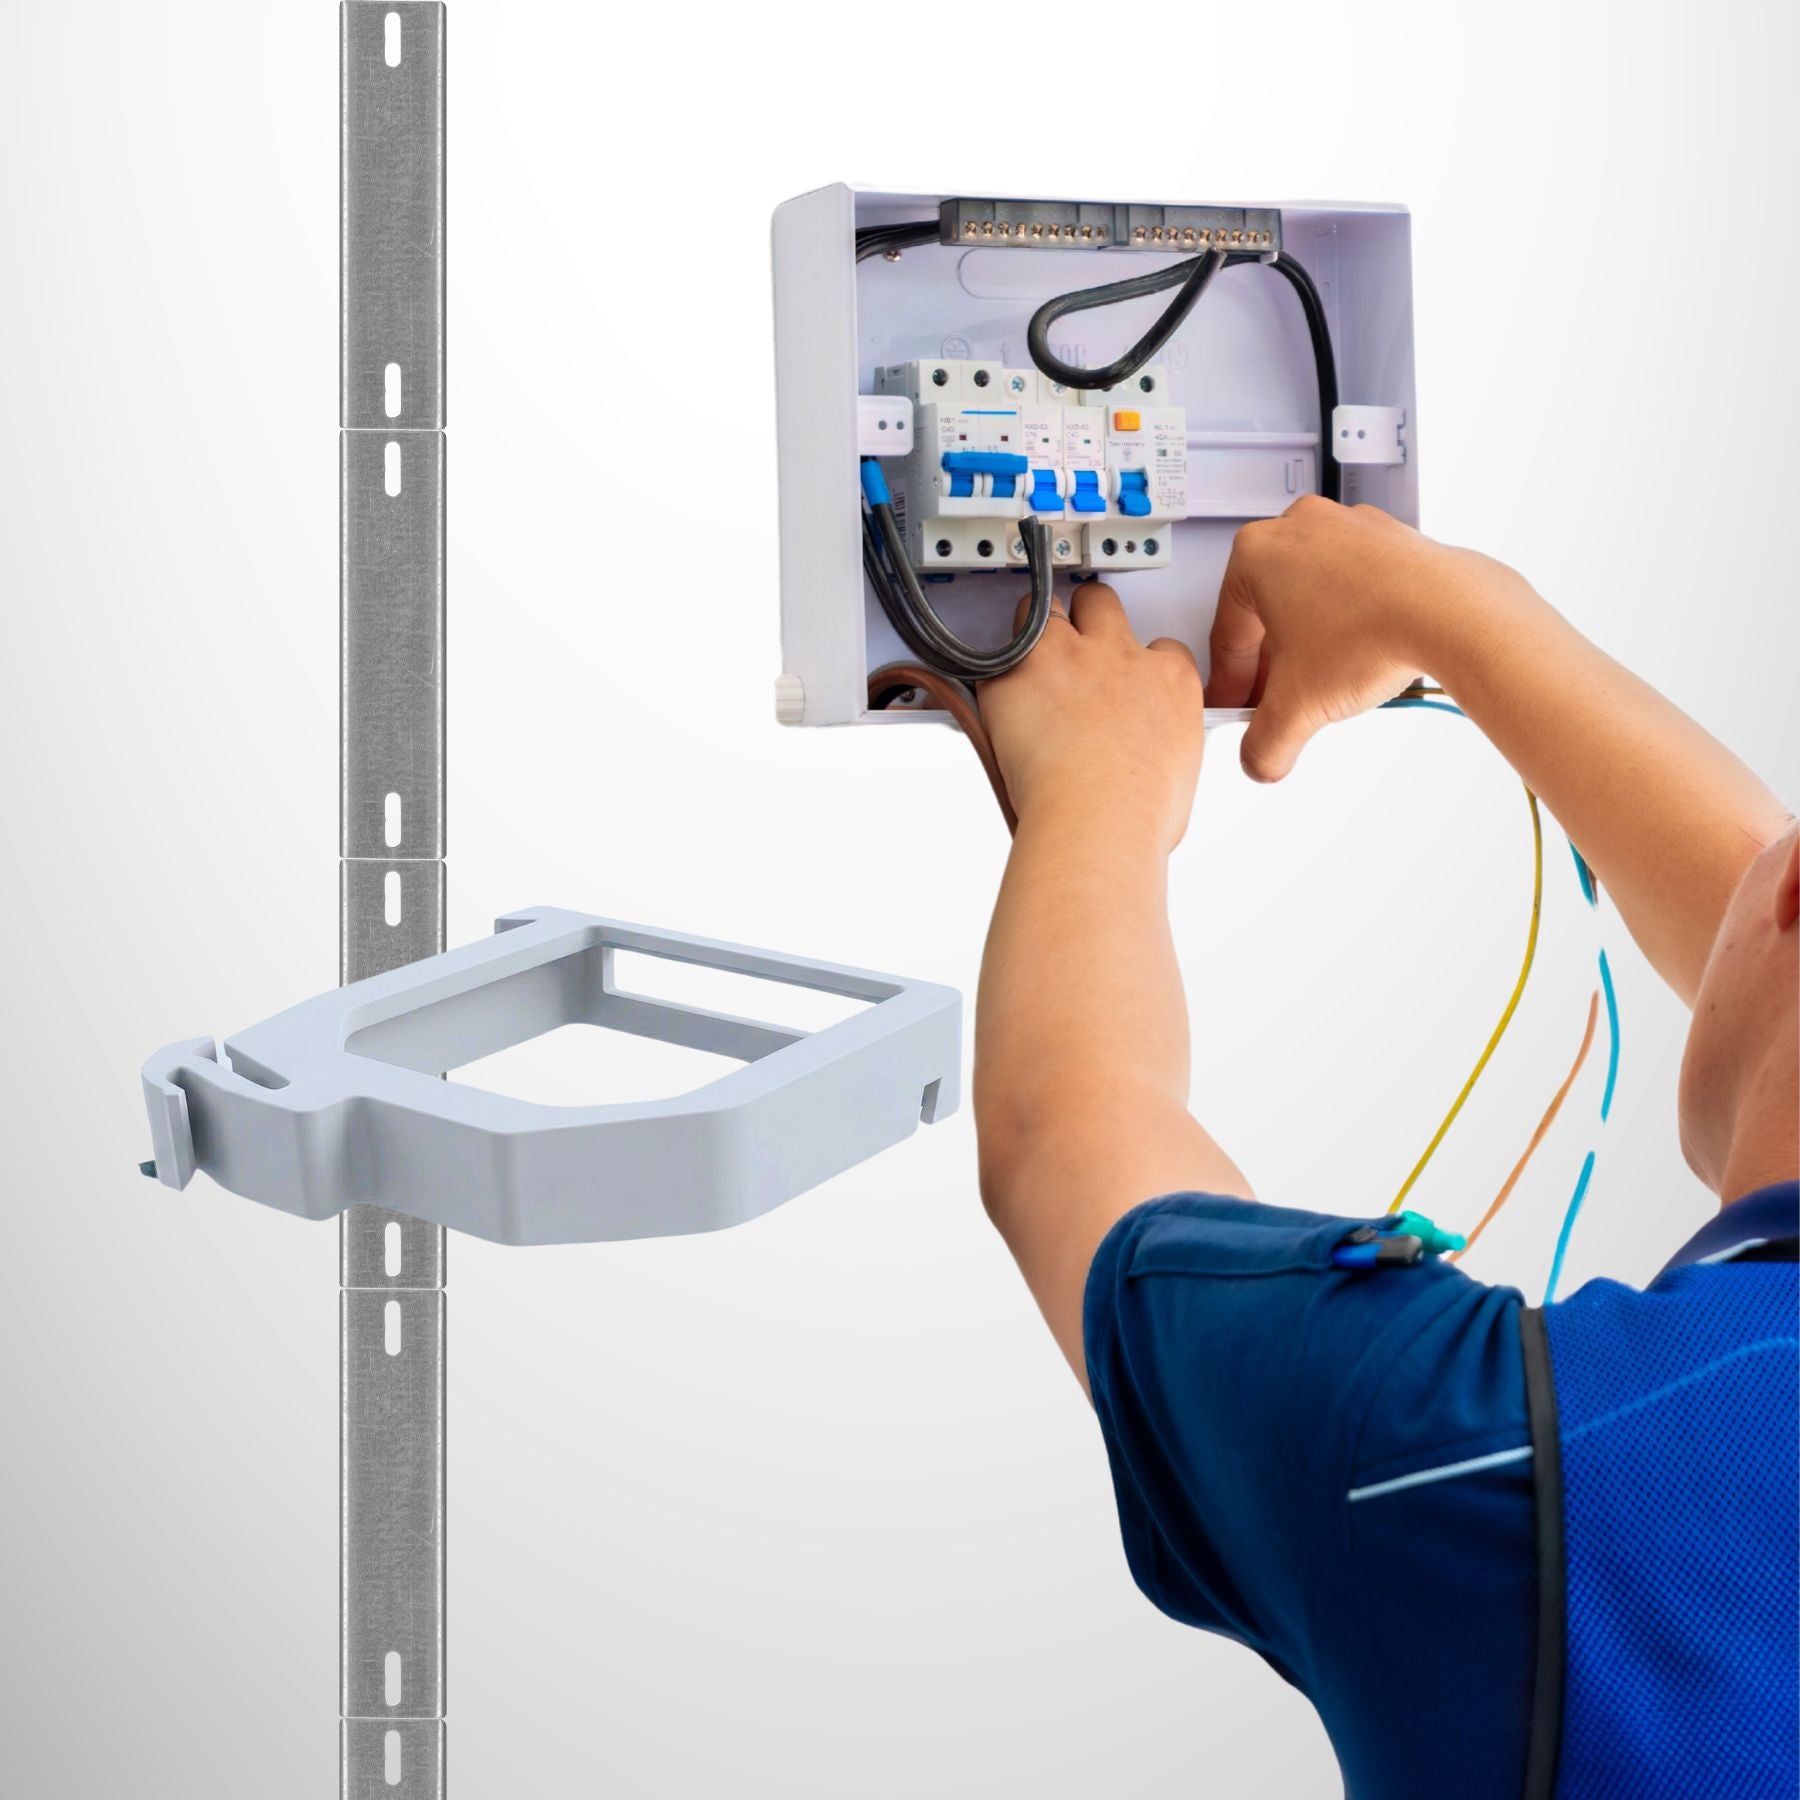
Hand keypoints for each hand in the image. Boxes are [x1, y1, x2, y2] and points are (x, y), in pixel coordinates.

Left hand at [981, 582, 1203, 851]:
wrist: (1097, 818)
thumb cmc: (1137, 812)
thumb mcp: (1176, 773)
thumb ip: (1158, 747)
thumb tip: (1146, 762)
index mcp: (1169, 679)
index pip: (1160, 647)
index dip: (1136, 662)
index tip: (1123, 683)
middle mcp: (1120, 655)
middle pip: (1102, 605)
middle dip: (1087, 618)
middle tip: (1073, 654)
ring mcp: (1068, 656)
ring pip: (1047, 607)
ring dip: (1037, 628)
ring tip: (1028, 661)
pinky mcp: (1018, 671)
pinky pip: (996, 651)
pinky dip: (994, 669)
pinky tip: (995, 694)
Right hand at [1207, 495, 1528, 781]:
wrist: (1451, 614)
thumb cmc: (1372, 634)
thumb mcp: (1296, 708)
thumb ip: (1263, 745)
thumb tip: (1260, 759)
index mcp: (1256, 554)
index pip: (1227, 634)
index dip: (1229, 683)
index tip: (1236, 704)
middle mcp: (1299, 529)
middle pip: (1268, 613)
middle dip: (1271, 665)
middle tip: (1277, 702)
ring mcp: (1347, 527)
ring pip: (1311, 598)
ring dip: (1310, 644)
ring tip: (1323, 686)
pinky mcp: (1390, 539)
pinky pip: (1353, 587)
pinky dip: (1349, 623)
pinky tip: (1359, 658)